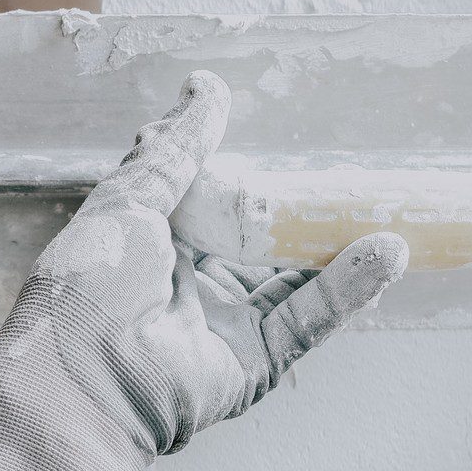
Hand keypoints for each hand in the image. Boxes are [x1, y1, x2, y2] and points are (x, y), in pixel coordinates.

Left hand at [0, 71, 408, 470]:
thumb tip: (208, 88)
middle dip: (304, 210)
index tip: (282, 140)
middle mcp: (190, 284)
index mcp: (151, 244)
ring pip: (295, 278)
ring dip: (340, 245)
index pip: (210, 201)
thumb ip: (178, 149)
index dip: (244, 173)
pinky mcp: (256, 362)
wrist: (82, 382)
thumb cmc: (88, 285)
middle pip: (261, 240)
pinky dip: (347, 288)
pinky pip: (308, 319)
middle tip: (353, 174)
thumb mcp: (129, 199)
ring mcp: (226, 324)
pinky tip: (385, 253)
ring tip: (390, 208)